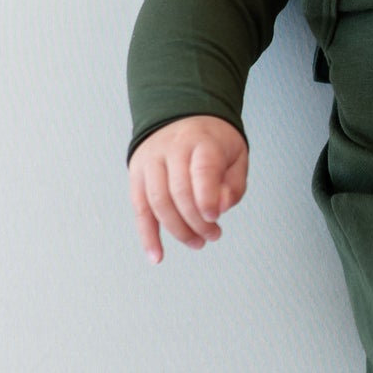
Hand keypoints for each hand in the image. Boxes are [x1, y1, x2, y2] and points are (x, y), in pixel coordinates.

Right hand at [129, 116, 248, 260]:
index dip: (207, 197)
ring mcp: (150, 162)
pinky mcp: (137, 175)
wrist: (181, 116)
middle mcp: (171, 149)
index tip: (215, 217)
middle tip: (213, 235)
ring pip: (158, 203)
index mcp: (200, 141)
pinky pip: (140, 210)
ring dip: (178, 231)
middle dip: (197, 222)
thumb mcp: (236, 154)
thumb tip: (220, 209)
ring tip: (197, 243)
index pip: (201, 170)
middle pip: (178, 192)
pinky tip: (156, 256)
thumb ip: (234, 183)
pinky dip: (147, 236)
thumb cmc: (212, 142)